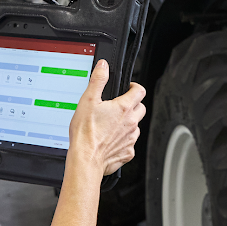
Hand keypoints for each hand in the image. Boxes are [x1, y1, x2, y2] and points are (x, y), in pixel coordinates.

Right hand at [67, 60, 145, 176]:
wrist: (85, 159)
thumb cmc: (85, 133)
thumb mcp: (88, 100)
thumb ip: (98, 80)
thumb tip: (104, 66)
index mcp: (124, 108)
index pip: (140, 91)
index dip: (134, 87)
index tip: (128, 88)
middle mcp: (132, 123)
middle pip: (141, 108)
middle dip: (133, 104)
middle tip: (119, 106)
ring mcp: (131, 139)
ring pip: (136, 126)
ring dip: (128, 123)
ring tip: (112, 125)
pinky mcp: (128, 152)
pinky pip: (130, 144)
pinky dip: (123, 141)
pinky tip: (111, 140)